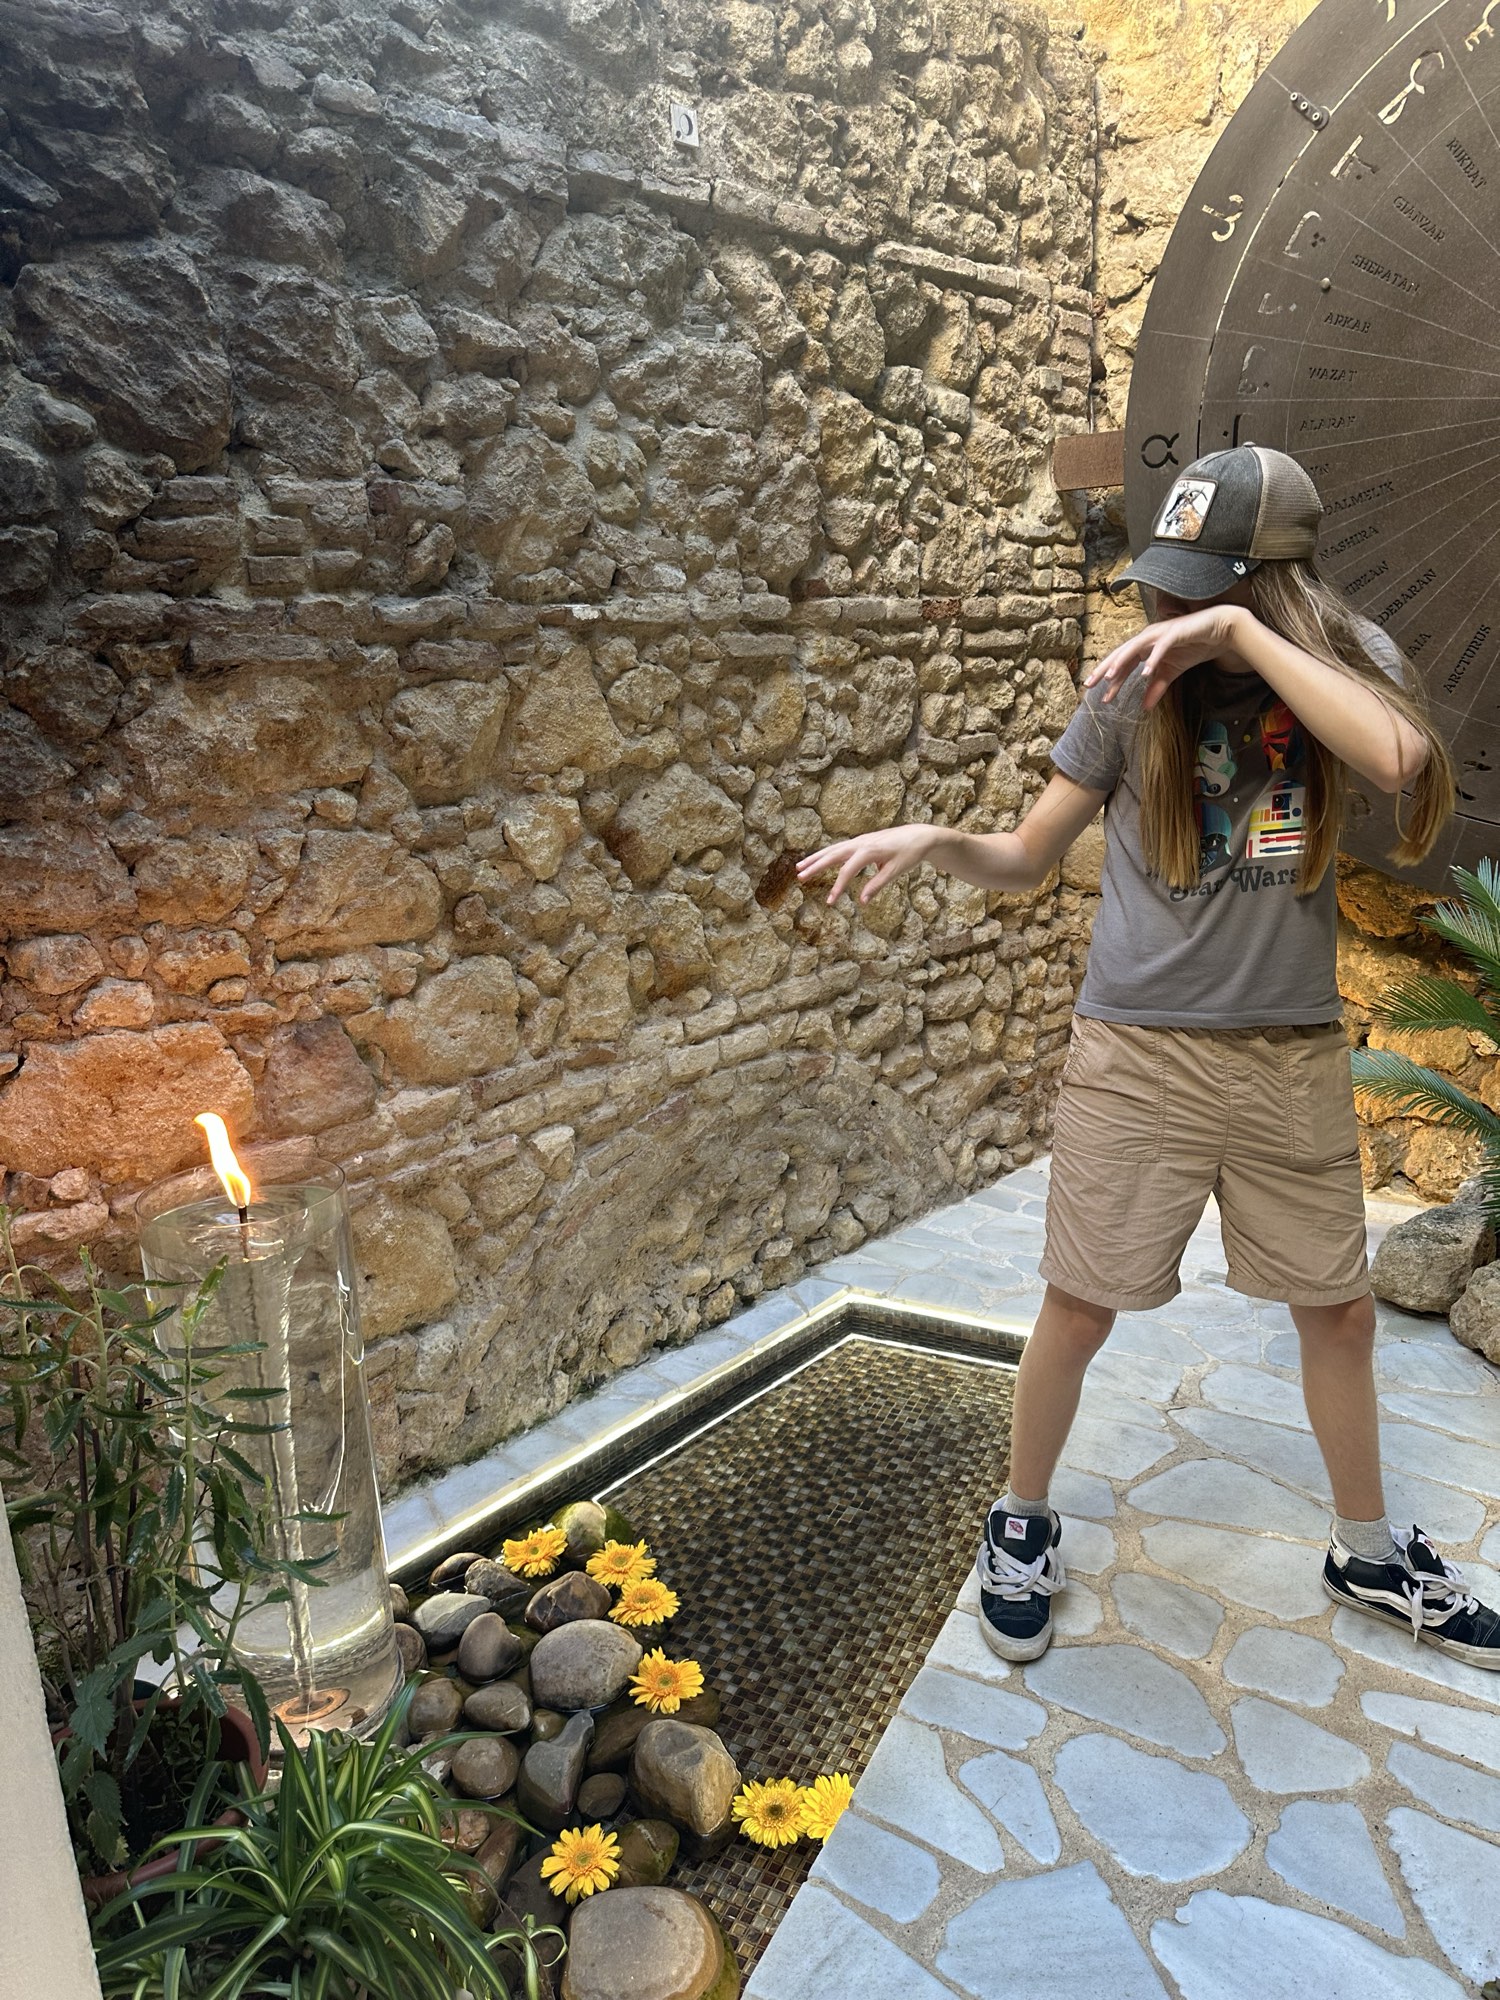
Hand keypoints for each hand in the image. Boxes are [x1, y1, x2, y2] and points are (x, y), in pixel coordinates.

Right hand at [795, 824, 938, 905]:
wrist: (919, 836)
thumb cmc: (909, 854)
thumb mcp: (896, 871)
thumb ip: (877, 885)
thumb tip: (862, 902)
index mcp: (869, 850)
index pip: (847, 871)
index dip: (837, 887)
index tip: (830, 902)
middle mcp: (861, 843)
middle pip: (833, 855)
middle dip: (815, 866)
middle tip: (799, 876)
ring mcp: (859, 841)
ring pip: (833, 849)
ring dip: (816, 858)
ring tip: (799, 867)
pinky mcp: (861, 842)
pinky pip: (839, 848)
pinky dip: (826, 854)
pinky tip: (817, 861)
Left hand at [1084, 604, 1247, 710]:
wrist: (1219, 630)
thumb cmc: (1194, 646)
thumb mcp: (1172, 672)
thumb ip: (1157, 687)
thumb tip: (1144, 708)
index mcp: (1145, 646)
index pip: (1123, 664)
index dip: (1111, 680)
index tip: (1100, 697)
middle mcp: (1148, 637)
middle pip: (1121, 654)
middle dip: (1105, 670)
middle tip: (1090, 685)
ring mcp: (1160, 633)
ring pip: (1135, 648)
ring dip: (1122, 662)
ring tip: (1110, 678)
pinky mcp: (1175, 633)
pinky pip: (1161, 647)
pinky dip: (1153, 659)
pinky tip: (1145, 672)